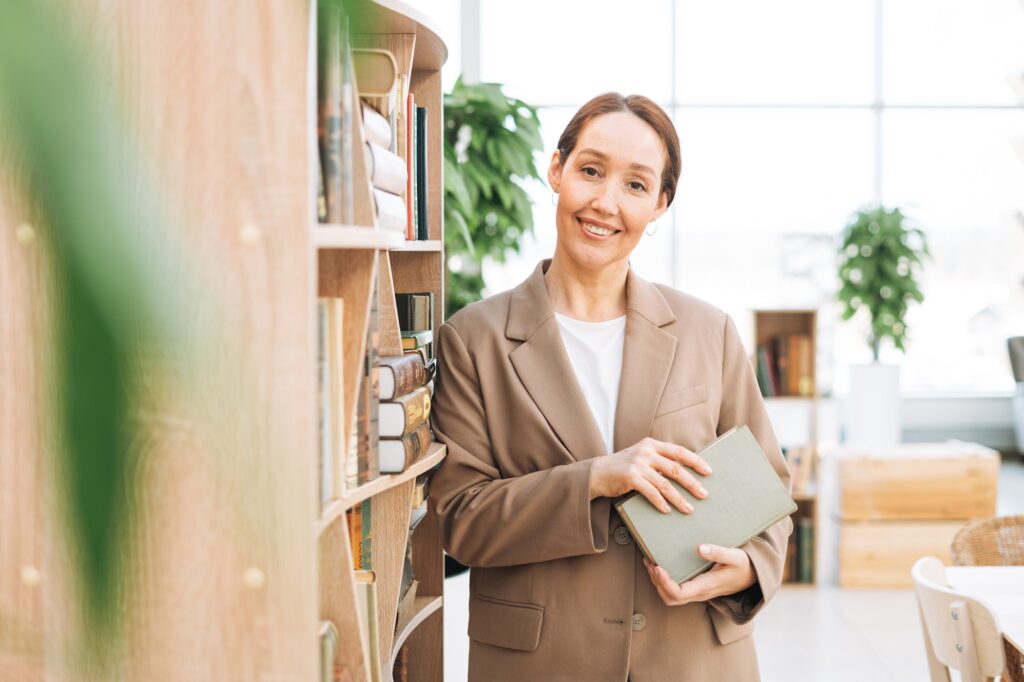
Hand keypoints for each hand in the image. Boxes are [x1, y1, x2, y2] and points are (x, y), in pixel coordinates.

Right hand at [589, 437, 711, 513]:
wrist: (597, 473)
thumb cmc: (622, 467)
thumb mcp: (641, 458)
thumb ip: (659, 461)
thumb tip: (684, 473)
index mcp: (651, 444)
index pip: (679, 451)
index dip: (695, 461)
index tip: (708, 471)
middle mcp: (646, 452)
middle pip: (676, 469)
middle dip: (692, 483)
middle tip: (704, 494)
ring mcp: (638, 464)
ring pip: (665, 484)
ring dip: (679, 498)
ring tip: (689, 509)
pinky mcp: (630, 477)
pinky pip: (651, 492)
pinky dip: (661, 502)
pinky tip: (667, 511)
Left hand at [642, 544, 755, 605]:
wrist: (753, 577)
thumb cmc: (744, 566)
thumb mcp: (736, 556)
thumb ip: (719, 552)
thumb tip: (700, 548)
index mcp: (707, 586)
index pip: (680, 593)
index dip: (665, 583)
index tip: (657, 567)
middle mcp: (700, 593)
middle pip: (671, 598)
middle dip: (657, 583)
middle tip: (650, 563)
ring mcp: (697, 592)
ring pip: (671, 596)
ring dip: (657, 582)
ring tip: (649, 562)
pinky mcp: (696, 588)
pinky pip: (675, 590)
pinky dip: (663, 580)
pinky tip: (659, 564)